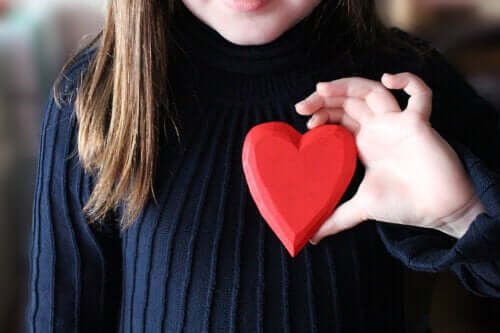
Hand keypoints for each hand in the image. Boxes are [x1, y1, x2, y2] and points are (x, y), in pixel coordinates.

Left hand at [294, 73, 485, 242]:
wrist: (437, 212)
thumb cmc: (403, 206)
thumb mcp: (360, 209)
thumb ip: (335, 219)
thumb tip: (310, 238)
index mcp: (364, 143)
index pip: (339, 117)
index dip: (321, 113)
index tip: (304, 123)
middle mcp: (379, 129)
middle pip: (350, 100)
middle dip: (324, 98)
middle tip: (302, 105)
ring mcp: (398, 124)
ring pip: (373, 92)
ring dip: (348, 85)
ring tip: (322, 88)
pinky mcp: (419, 124)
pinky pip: (420, 96)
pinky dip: (408, 81)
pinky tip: (387, 78)